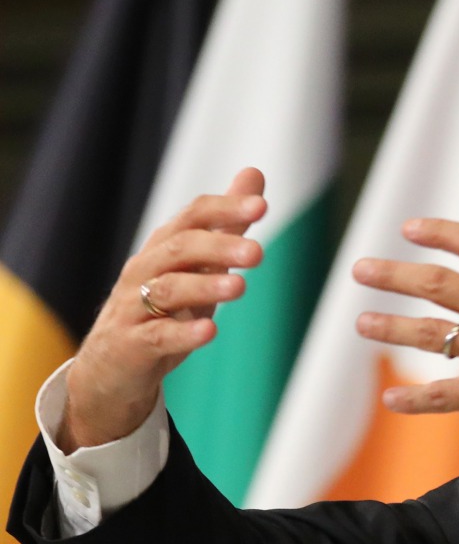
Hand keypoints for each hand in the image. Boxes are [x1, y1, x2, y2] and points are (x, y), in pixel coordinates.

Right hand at [59, 168, 267, 452]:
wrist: (111, 369)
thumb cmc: (162, 309)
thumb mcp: (198, 264)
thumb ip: (226, 223)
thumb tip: (254, 174)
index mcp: (165, 247)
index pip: (193, 217)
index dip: (225, 209)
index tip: (262, 206)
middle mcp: (144, 270)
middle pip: (179, 248)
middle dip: (219, 247)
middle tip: (257, 253)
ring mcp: (132, 308)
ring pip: (166, 289)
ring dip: (204, 287)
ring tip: (239, 288)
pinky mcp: (129, 346)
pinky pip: (156, 336)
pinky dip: (183, 333)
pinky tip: (209, 330)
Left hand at [352, 220, 458, 512]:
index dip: (440, 232)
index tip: (410, 228)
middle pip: (439, 283)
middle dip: (393, 274)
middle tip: (361, 269)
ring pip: (432, 335)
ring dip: (390, 328)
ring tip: (362, 324)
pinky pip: (445, 394)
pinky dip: (414, 398)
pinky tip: (392, 399)